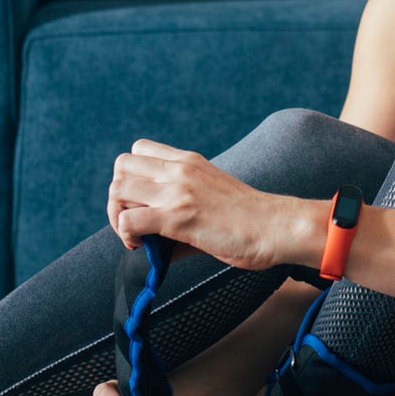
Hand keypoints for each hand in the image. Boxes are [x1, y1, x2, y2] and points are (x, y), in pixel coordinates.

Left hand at [108, 139, 297, 270]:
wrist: (276, 226)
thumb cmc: (249, 218)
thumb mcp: (211, 193)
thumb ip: (180, 204)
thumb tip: (155, 239)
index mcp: (187, 161)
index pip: (138, 150)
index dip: (131, 177)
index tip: (142, 201)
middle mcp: (179, 169)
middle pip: (121, 166)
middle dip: (119, 196)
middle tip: (132, 220)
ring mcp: (177, 191)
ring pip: (118, 191)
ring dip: (118, 216)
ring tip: (135, 236)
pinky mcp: (178, 217)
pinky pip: (129, 220)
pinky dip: (127, 235)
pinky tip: (142, 245)